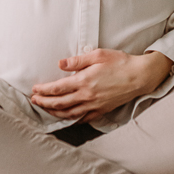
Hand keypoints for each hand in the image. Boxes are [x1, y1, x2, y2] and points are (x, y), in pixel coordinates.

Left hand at [30, 50, 172, 119]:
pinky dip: (72, 119)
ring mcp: (94, 105)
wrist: (139, 76)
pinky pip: (83, 118)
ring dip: (55, 113)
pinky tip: (67, 117)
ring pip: (69, 113)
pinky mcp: (102, 110)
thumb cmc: (120, 63)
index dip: (43, 90)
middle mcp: (87, 96)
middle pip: (59, 103)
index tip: (35, 89)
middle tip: (34, 101)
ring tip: (46, 110)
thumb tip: (60, 64)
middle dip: (44, 103)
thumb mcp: (97, 55)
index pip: (57, 88)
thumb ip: (77, 61)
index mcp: (84, 81)